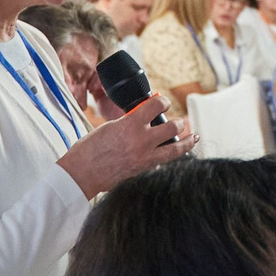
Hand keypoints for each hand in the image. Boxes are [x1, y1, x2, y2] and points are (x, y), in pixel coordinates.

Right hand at [56, 97, 190, 198]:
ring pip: (176, 149)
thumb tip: (139, 118)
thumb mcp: (109, 127)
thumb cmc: (89, 150)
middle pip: (173, 127)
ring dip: (186, 141)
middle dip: (178, 122)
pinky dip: (170, 157)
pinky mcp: (143, 170)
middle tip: (180, 120)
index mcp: (131, 125)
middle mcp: (142, 141)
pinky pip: (163, 162)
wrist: (82, 174)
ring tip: (193, 137)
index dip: (163, 102)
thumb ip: (127, 122)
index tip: (163, 102)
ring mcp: (145, 158)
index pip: (157, 106)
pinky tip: (173, 154)